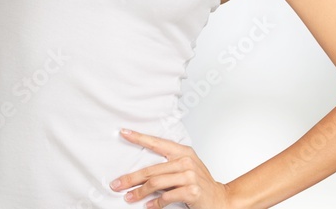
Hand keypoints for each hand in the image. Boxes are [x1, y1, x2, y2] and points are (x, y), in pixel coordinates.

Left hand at [110, 128, 230, 208]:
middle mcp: (186, 161)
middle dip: (130, 178)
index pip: (157, 142)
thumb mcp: (186, 169)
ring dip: (139, 193)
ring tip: (129, 198)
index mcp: (184, 152)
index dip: (140, 137)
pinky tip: (148, 205)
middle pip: (151, 169)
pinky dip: (155, 203)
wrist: (219, 198)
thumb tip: (141, 173)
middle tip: (116, 184)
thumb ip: (168, 166)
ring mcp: (190, 176)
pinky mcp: (191, 191)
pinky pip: (166, 197)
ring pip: (156, 183)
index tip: (124, 133)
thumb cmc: (200, 184)